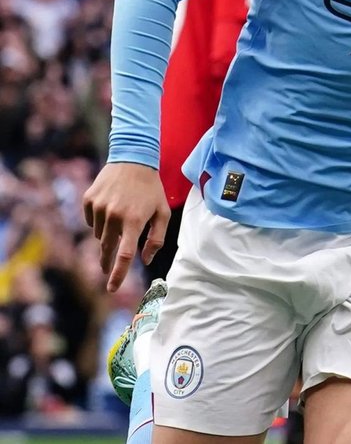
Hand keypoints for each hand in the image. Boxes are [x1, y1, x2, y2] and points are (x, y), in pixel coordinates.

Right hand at [82, 163, 168, 292]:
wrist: (133, 160)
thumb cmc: (152, 189)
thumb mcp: (163, 212)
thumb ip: (156, 238)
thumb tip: (144, 260)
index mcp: (134, 221)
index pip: (124, 255)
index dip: (118, 274)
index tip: (111, 289)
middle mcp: (114, 216)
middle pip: (108, 249)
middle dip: (108, 262)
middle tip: (107, 270)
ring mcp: (99, 208)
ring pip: (99, 235)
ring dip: (109, 234)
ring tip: (121, 218)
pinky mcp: (88, 201)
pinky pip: (91, 221)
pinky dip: (100, 221)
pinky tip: (111, 207)